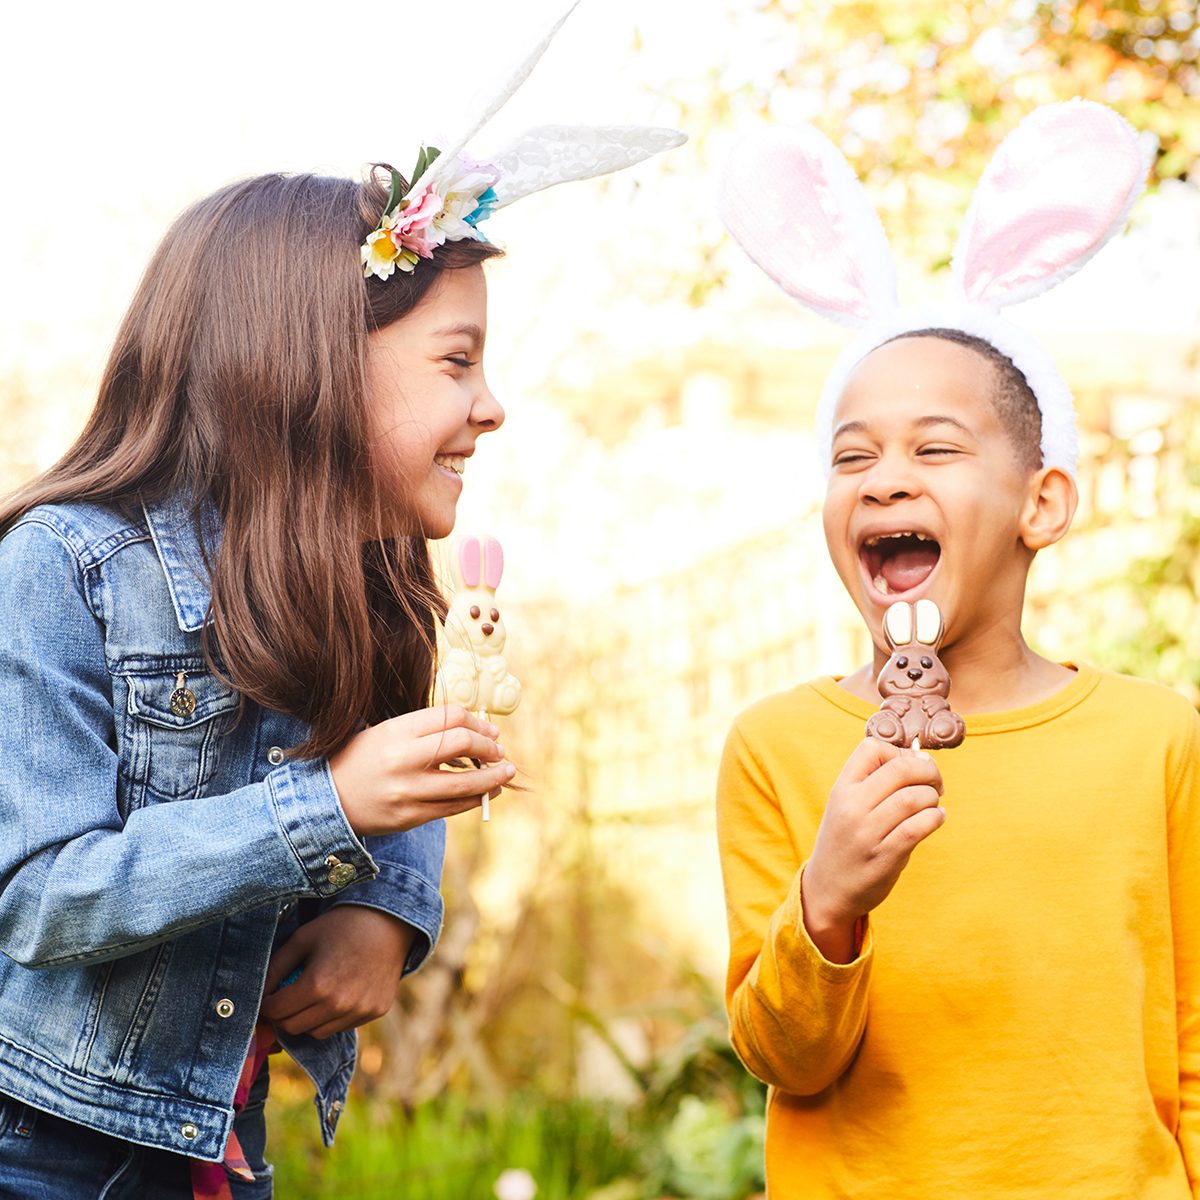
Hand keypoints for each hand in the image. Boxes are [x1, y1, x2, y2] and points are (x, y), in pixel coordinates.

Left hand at [259, 906, 413, 1038]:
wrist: (389, 922)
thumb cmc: (341, 926)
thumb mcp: (302, 938)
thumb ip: (275, 967)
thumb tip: (258, 993)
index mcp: (317, 985)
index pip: (277, 1011)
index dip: (266, 1004)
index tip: (267, 997)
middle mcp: (339, 1005)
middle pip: (294, 1027)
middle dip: (283, 1015)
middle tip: (286, 998)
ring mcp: (359, 1011)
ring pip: (317, 1032)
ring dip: (308, 1019)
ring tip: (313, 996)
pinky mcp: (375, 1012)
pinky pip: (342, 1026)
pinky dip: (333, 1017)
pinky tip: (338, 994)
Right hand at [329, 704, 514, 835]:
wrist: (327, 800)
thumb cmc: (361, 759)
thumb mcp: (387, 733)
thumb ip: (426, 731)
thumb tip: (475, 732)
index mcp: (397, 731)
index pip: (451, 716)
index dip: (478, 721)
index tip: (490, 729)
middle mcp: (403, 759)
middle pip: (462, 743)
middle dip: (489, 746)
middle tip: (500, 750)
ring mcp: (407, 791)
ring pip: (465, 783)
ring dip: (493, 777)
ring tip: (505, 772)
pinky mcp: (410, 817)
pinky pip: (453, 808)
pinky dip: (476, 798)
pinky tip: (486, 792)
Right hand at [801, 738, 944, 963]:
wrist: (828, 889)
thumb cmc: (845, 841)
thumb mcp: (845, 806)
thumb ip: (874, 784)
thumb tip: (922, 759)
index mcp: (841, 789)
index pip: (872, 748)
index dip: (898, 752)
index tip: (910, 766)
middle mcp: (852, 807)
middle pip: (900, 770)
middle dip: (928, 771)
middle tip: (936, 782)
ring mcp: (867, 832)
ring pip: (914, 797)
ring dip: (933, 797)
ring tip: (933, 805)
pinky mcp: (885, 856)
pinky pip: (919, 826)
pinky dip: (936, 817)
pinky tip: (936, 818)